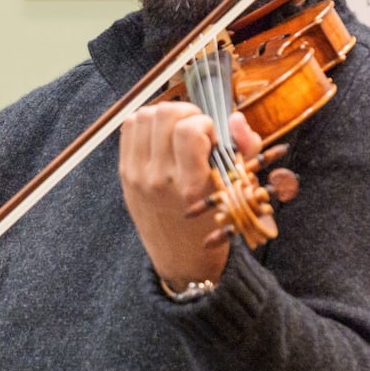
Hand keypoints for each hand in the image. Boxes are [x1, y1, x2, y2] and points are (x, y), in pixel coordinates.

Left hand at [118, 102, 259, 288]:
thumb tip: (235, 118)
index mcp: (190, 186)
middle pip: (164, 114)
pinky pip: (129, 127)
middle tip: (197, 130)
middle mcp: (159, 179)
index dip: (205, 124)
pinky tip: (162, 136)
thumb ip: (245, 148)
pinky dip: (147, 123)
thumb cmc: (213, 221)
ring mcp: (136, 175)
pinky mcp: (124, 172)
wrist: (181, 257)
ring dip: (166, 115)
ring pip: (144, 115)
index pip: (189, 131)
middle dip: (187, 113)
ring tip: (179, 131)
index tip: (212, 138)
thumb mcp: (239, 189)